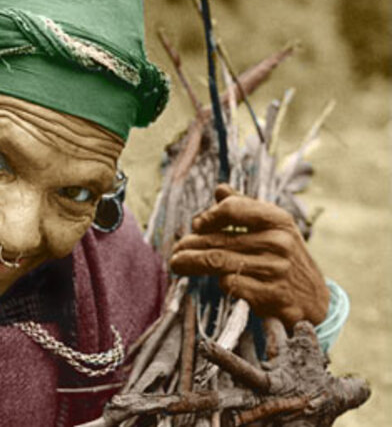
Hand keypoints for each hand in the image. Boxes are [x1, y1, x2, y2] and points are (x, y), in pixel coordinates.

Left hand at [170, 184, 328, 329]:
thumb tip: (219, 189)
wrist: (315, 300)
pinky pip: (231, 285)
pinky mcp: (271, 295)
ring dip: (192, 263)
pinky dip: (220, 283)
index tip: (196, 225)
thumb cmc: (286, 258)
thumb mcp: (274, 228)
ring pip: (219, 262)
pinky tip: (218, 282)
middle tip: (175, 251)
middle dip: (190, 245)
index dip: (209, 216)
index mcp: (278, 220)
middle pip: (219, 240)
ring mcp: (276, 269)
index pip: (233, 208)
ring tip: (177, 264)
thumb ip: (246, 208)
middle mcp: (279, 242)